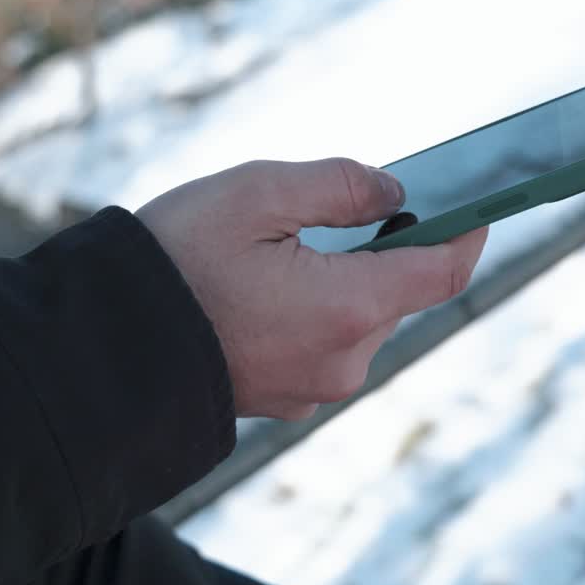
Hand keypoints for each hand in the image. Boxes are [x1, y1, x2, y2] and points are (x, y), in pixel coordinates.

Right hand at [136, 158, 487, 419]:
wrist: (103, 348)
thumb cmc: (174, 263)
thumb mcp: (255, 194)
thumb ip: (339, 185)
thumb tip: (394, 194)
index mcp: (349, 308)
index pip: (444, 271)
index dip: (470, 232)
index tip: (481, 203)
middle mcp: (344, 360)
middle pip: (398, 294)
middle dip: (383, 249)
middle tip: (342, 209)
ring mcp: (314, 387)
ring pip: (358, 320)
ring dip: (342, 280)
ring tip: (276, 250)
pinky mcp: (285, 399)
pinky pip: (323, 345)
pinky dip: (313, 311)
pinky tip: (261, 288)